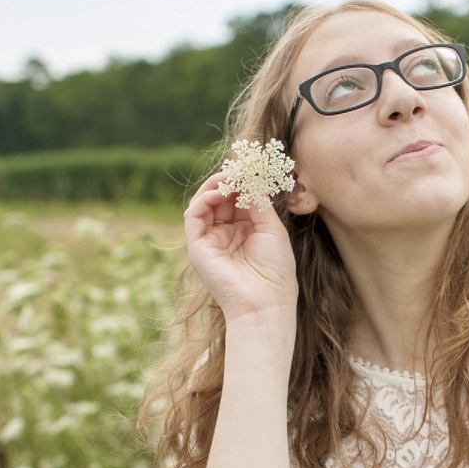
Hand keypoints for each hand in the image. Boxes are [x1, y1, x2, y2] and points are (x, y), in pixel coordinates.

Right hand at [183, 171, 299, 327]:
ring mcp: (209, 240)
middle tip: (240, 167)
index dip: (242, 181)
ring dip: (215, 185)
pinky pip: (193, 216)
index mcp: (243, 230)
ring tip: (230, 177)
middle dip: (228, 179)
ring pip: (203, 202)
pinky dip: (204, 199)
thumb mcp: (271, 228)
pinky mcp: (197, 247)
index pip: (236, 198)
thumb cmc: (275, 271)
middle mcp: (224, 233)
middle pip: (218, 197)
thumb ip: (257, 202)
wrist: (266, 302)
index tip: (252, 166)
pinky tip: (220, 192)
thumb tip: (249, 176)